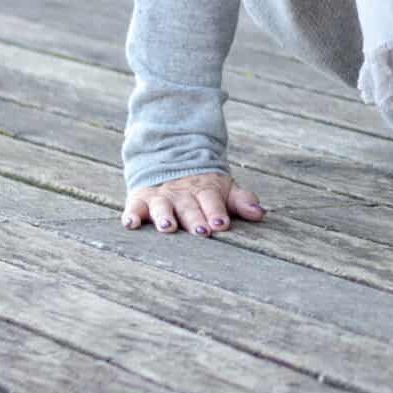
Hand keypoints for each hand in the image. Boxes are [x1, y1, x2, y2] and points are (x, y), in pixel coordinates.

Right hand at [123, 171, 264, 236]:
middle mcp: (182, 194)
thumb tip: (260, 213)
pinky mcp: (139, 200)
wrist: (171, 160)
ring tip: (168, 228)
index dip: (216, 212)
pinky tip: (131, 224)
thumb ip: (241, 201)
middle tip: (202, 232)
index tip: (221, 224)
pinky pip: (134, 208)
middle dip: (195, 219)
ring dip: (164, 217)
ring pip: (162, 207)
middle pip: (189, 207)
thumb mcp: (224, 189)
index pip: (212, 201)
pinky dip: (131, 215)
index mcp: (205, 190)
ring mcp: (160, 197)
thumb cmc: (203, 188)